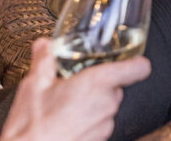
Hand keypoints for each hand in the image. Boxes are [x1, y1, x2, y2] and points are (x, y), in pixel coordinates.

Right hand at [0, 38, 149, 140]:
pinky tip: (67, 123)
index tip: (129, 60)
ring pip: (108, 107)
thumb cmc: (31, 124)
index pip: (139, 68)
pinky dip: (89, 122)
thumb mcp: (34, 85)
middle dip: (101, 86)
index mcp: (98, 84)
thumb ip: (44, 60)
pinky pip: (100, 125)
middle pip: (118, 87)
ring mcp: (105, 126)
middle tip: (78, 86)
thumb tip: (44, 44)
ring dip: (94, 105)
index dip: (136, 62)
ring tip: (68, 107)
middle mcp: (107, 104)